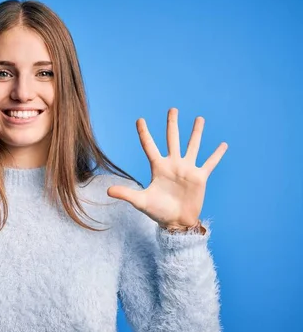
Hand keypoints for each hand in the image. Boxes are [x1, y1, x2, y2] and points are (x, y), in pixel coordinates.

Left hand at [107, 108, 227, 228]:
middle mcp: (173, 164)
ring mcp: (187, 169)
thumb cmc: (158, 212)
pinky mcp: (199, 177)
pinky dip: (217, 154)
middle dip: (172, 124)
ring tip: (199, 118)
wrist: (176, 222)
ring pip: (192, 146)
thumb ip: (126, 193)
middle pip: (172, 139)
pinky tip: (224, 144)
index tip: (140, 119)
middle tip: (173, 109)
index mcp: (158, 167)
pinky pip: (210, 163)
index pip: (149, 146)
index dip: (144, 133)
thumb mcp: (141, 201)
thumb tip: (107, 190)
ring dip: (196, 133)